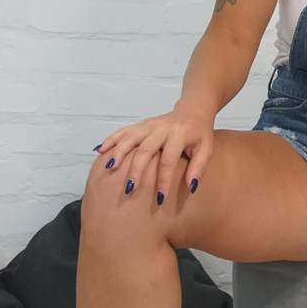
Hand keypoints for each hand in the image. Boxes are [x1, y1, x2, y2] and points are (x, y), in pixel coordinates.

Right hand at [93, 104, 214, 202]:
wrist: (193, 110)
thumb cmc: (199, 134)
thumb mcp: (206, 149)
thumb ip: (198, 167)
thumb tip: (190, 186)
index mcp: (179, 134)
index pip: (168, 160)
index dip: (163, 179)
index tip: (160, 197)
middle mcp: (161, 128)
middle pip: (145, 149)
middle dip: (136, 170)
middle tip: (130, 189)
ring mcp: (149, 125)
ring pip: (130, 138)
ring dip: (118, 153)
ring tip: (110, 169)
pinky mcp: (141, 124)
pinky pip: (123, 131)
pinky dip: (111, 140)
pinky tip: (100, 151)